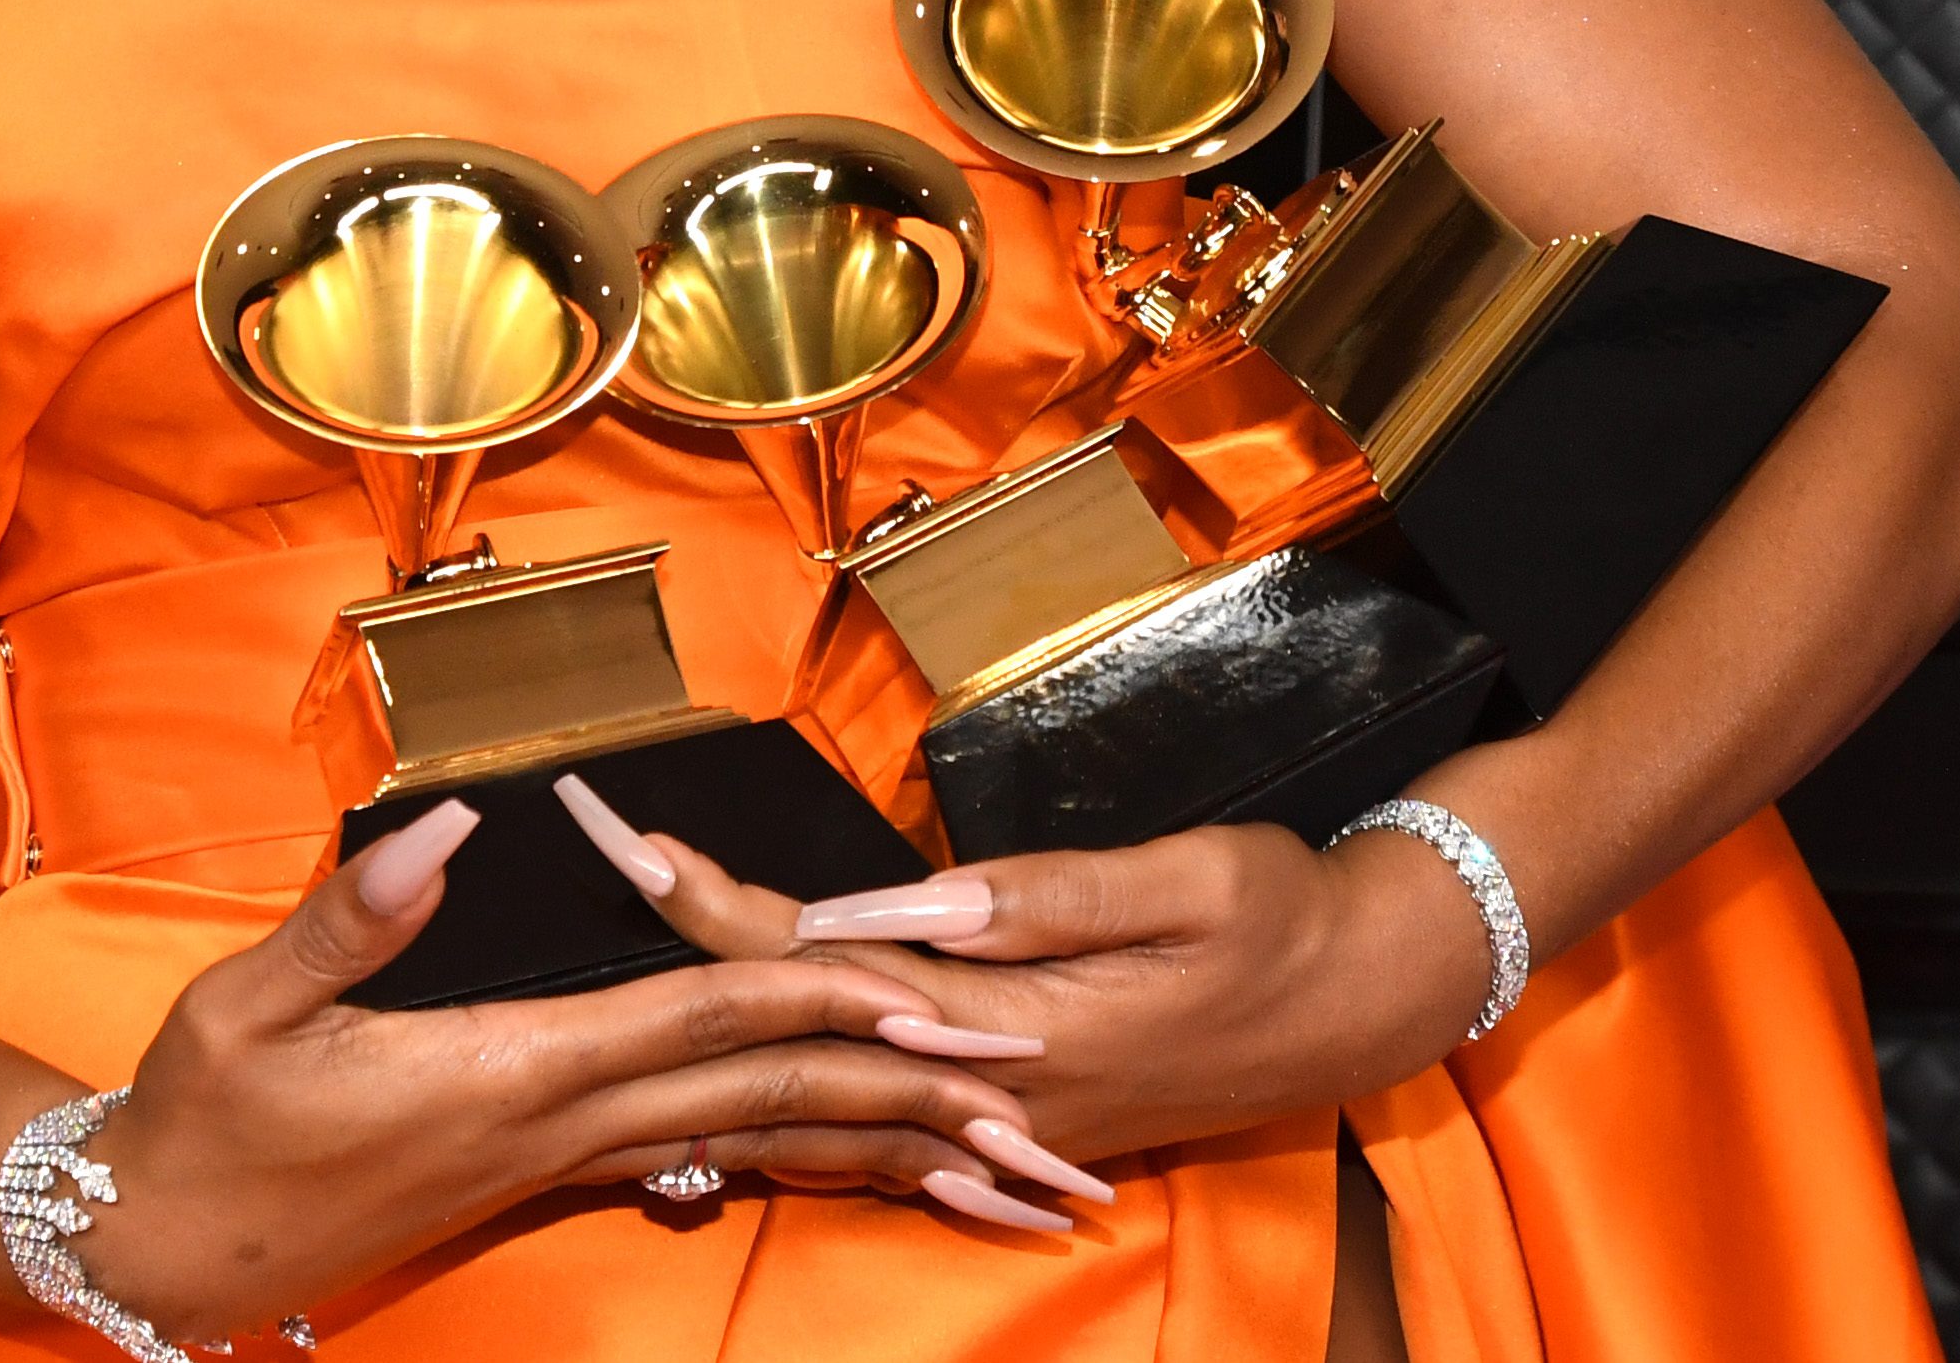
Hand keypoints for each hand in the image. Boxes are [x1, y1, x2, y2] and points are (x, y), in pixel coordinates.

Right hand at [60, 797, 1077, 1340]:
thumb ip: (350, 920)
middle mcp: (565, 1129)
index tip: (935, 993)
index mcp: (516, 1072)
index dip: (825, 995)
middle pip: (774, 1100)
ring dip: (888, 1154)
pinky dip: (802, 1164)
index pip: (705, 1021)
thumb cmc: (199, 1125)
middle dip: (915, 1100)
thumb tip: (448, 829)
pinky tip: (859, 1170)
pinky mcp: (546, 1181)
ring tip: (1004, 1169)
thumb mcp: (245, 1011)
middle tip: (1040, 1105)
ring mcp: (563, 1166)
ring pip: (760, 1148)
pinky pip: (710, 1167)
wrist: (155, 1255)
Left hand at [553, 777, 1503, 1169]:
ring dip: (722, 1011)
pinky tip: (736, 1059)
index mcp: (1013, 1020)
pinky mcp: (1010, 1121)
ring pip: (823, 1084)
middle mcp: (983, 1086)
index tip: (633, 839)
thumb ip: (1041, 901)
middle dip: (687, 934)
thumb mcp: (1186, 882)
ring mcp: (994, 1117)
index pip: (823, 964)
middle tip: (598, 844)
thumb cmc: (1281, 921)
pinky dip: (792, 1083)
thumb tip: (902, 908)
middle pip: (797, 1020)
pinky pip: (874, 1119)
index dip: (718, 904)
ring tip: (637, 928)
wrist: (1361, 1005)